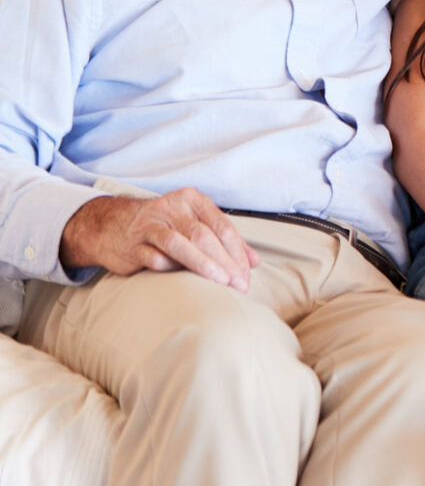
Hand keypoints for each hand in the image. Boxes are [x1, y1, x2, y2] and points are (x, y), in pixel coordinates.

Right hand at [59, 190, 259, 291]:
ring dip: (204, 264)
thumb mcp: (194, 224)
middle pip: (204, 235)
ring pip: (180, 243)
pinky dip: (169, 267)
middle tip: (239, 284)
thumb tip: (254, 261)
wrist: (110, 226)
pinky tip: (182, 280)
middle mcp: (171, 208)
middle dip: (225, 262)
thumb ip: (225, 241)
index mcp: (191, 200)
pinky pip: (153, 257)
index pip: (222, 226)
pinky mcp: (131, 245)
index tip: (247, 274)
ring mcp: (149, 226)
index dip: (237, 251)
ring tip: (221, 283)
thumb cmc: (162, 227)